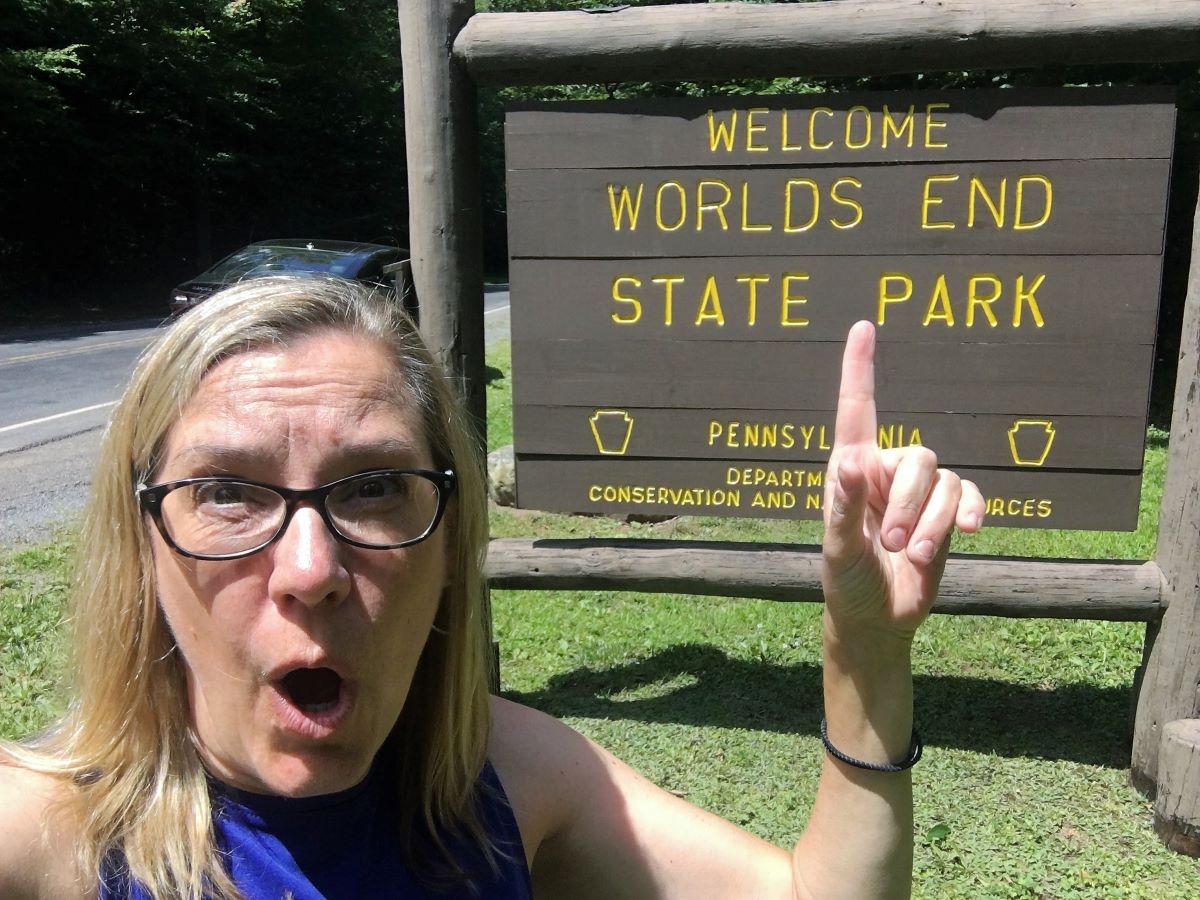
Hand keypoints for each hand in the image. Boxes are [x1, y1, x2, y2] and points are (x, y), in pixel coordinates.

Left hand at [822, 322, 984, 642]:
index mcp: (850, 470)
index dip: (859, 370)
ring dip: (931, 519)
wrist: (878, 618)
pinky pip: (968, 493)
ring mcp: (918, 492)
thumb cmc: (847, 581)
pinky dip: (968, 512)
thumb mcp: (838, 549)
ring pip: (943, 478)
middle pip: (917, 457)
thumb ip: (842, 506)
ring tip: (912, 553)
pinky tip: (968, 532)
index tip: (863, 327)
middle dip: (908, 502)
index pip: (856, 412)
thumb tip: (851, 459)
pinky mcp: (947, 512)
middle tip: (890, 542)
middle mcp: (885, 472)